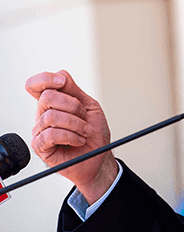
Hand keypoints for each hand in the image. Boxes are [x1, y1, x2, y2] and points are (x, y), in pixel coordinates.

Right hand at [25, 70, 118, 203]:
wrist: (99, 156)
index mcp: (54, 103)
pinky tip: (79, 140)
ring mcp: (40, 130)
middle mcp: (43, 114)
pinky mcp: (40, 146)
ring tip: (85, 132)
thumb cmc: (94, 133)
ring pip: (51, 116)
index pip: (36, 85)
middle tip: (84, 117)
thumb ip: (75, 91)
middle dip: (73, 106)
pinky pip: (51, 135)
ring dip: (76, 124)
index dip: (45, 79)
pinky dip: (71, 136)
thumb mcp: (90, 107)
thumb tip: (61, 75)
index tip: (63, 82)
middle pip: (47, 97)